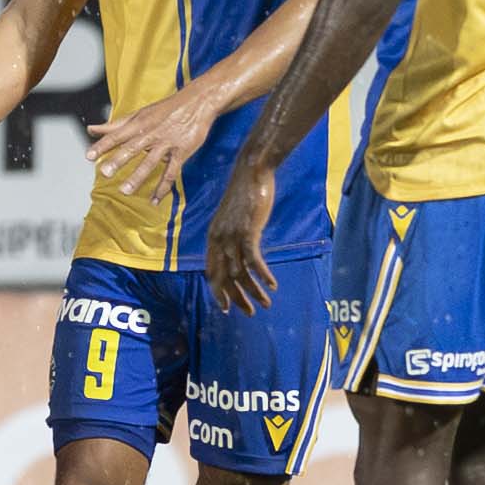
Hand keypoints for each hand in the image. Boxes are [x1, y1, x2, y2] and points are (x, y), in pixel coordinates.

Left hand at [85, 86, 219, 196]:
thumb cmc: (165, 110)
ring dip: (137, 177)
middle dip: (118, 160)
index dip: (103, 146)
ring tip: (125, 191)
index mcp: (139, 123)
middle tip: (105, 173)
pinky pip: (171, 172)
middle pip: (132, 148)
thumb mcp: (139, 114)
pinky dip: (163, 187)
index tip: (89, 157)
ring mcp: (167, 143)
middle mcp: (151, 133)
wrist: (197, 102)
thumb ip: (115, 125)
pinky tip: (155, 200)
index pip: (117, 135)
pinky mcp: (182, 151)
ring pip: (150, 162)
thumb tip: (91, 129)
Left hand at [205, 171, 277, 312]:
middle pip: (223, 278)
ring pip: (240, 274)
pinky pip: (254, 261)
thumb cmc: (245, 193)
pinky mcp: (247, 231)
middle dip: (235, 299)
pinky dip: (263, 276)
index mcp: (213, 237)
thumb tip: (239, 252)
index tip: (227, 307)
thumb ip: (232, 235)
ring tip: (266, 303)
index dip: (218, 292)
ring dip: (253, 292)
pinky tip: (273, 285)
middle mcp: (219, 239)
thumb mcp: (233, 217)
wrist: (251, 171)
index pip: (211, 272)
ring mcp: (232, 236)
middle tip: (248, 313)